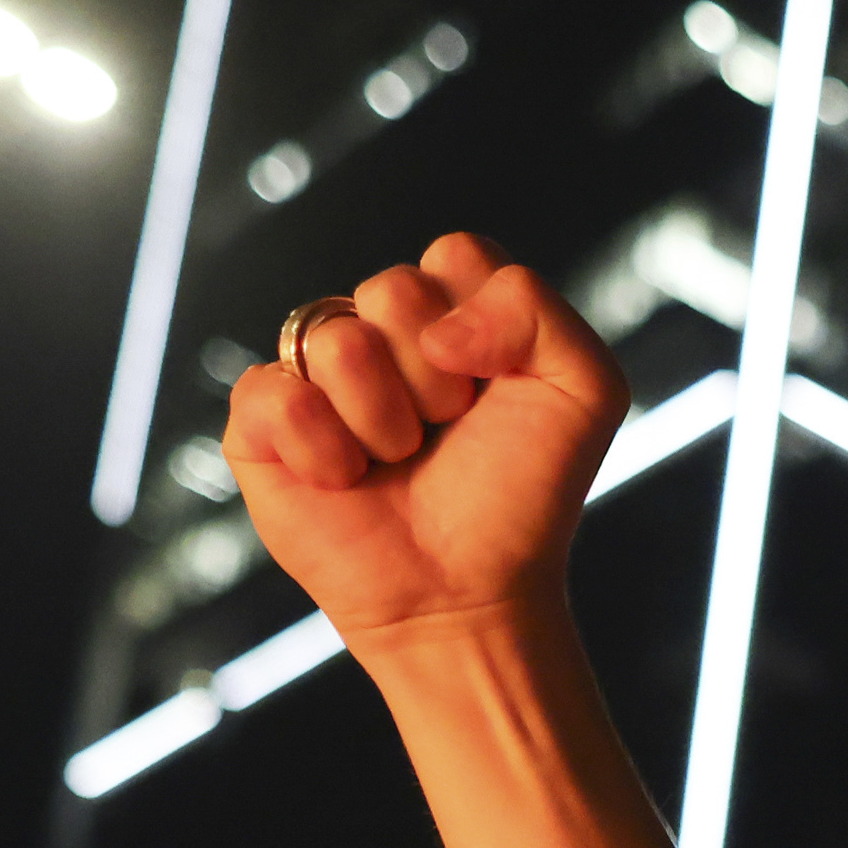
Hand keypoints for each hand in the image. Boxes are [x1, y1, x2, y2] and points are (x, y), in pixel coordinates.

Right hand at [222, 238, 630, 647]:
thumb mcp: (585, 391)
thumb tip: (433, 327)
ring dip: (385, 417)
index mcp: (450, 312)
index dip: (483, 325)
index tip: (495, 391)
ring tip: (397, 460)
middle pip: (392, 289)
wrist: (468, 593)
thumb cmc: (522, 498)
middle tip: (445, 434)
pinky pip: (273, 390)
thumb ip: (537, 308)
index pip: (454, 254)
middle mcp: (378, 333)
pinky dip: (322, 446)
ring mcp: (315, 374)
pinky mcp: (262, 424)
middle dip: (436, 378)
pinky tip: (345, 479)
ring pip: (336, 338)